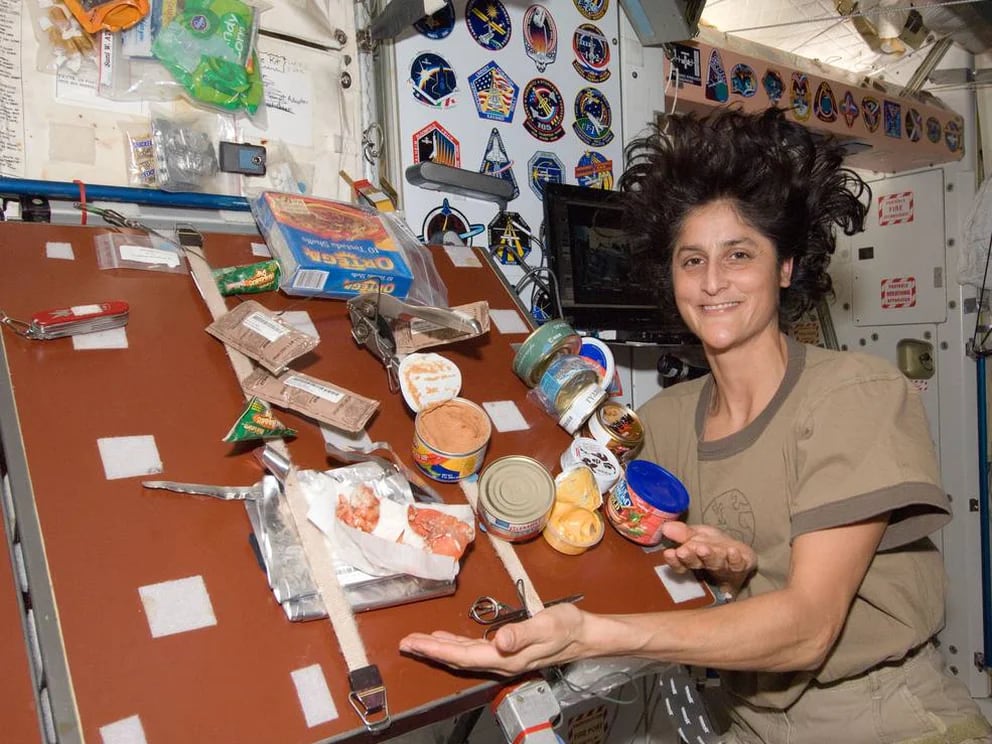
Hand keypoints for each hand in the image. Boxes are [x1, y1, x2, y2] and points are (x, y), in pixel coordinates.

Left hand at [399, 603, 583, 675]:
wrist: (584, 634)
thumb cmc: (567, 627)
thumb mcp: (547, 625)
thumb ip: (523, 633)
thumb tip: (500, 640)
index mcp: (506, 657)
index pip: (463, 656)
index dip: (437, 650)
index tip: (415, 644)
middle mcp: (500, 662)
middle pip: (457, 659)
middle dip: (430, 651)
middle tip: (405, 643)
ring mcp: (503, 658)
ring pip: (462, 656)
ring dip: (439, 649)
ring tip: (417, 642)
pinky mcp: (507, 651)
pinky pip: (472, 651)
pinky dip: (455, 645)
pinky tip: (447, 640)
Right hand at [660, 521, 756, 595]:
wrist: (740, 554)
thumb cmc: (714, 545)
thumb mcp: (697, 534)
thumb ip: (682, 533)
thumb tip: (665, 527)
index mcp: (693, 559)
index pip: (680, 563)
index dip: (674, 561)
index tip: (669, 553)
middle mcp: (707, 566)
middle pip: (696, 563)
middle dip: (690, 557)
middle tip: (684, 551)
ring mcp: (724, 568)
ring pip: (715, 563)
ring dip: (709, 556)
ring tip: (703, 549)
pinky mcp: (741, 566)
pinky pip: (738, 564)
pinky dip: (735, 558)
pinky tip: (732, 551)